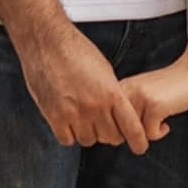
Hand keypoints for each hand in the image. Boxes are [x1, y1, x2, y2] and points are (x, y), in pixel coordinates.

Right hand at [13, 20, 149, 154]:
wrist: (48, 41)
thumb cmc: (76, 50)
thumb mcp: (105, 70)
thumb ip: (113, 94)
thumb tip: (118, 113)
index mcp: (111, 93)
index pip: (132, 129)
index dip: (139, 142)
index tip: (140, 146)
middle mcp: (95, 107)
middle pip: (111, 138)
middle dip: (110, 132)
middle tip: (105, 122)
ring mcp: (74, 114)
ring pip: (89, 140)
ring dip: (89, 132)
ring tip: (84, 116)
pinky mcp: (55, 117)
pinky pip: (68, 140)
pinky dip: (70, 134)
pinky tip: (69, 120)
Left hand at [122, 54, 187, 141]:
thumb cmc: (171, 88)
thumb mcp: (143, 93)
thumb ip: (128, 109)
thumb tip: (117, 138)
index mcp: (122, 87)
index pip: (110, 122)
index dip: (126, 130)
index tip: (141, 123)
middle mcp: (127, 90)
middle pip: (120, 131)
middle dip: (135, 134)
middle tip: (151, 125)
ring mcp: (140, 96)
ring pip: (134, 134)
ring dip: (148, 133)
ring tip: (159, 120)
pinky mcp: (154, 105)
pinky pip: (150, 134)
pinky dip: (160, 133)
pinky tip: (167, 122)